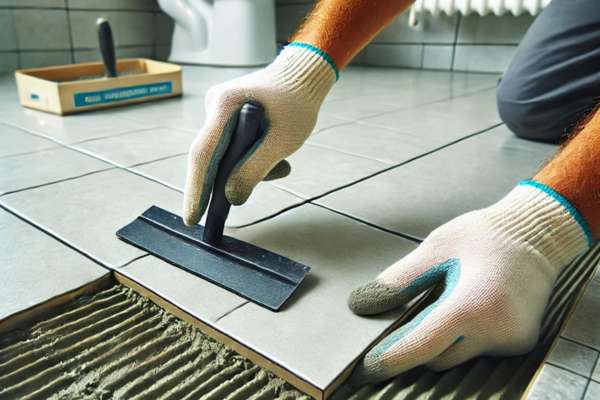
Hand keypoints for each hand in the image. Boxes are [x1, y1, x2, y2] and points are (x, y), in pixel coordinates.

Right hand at [183, 43, 336, 224]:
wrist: (304, 75)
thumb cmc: (296, 104)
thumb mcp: (281, 141)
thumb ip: (255, 170)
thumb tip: (231, 198)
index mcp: (224, 105)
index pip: (203, 155)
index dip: (196, 189)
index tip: (191, 218)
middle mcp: (215, 106)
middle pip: (209, 157)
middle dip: (223, 184)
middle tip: (220, 215)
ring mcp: (219, 110)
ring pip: (224, 155)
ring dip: (250, 168)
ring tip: (282, 165)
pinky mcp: (228, 116)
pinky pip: (233, 147)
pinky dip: (252, 158)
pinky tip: (276, 157)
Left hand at [348, 180, 590, 384]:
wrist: (537, 234)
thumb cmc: (486, 235)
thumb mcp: (434, 249)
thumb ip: (397, 281)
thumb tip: (362, 305)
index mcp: (471, 306)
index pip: (420, 346)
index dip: (389, 359)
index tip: (366, 368)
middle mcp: (496, 331)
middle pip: (435, 357)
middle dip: (416, 341)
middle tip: (413, 310)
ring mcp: (511, 340)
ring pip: (456, 357)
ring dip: (441, 339)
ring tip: (448, 299)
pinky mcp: (519, 343)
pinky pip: (477, 351)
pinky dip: (464, 336)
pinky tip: (469, 306)